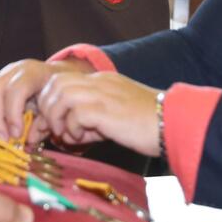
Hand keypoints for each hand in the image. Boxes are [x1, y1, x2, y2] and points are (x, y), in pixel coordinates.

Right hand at [0, 59, 92, 141]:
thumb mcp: (53, 109)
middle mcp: (12, 70)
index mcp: (31, 73)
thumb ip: (43, 124)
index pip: (16, 89)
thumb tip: (27, 140)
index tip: (16, 135)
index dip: (13, 113)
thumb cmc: (53, 97)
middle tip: (2, 141)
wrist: (50, 80)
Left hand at [37, 69, 161, 156]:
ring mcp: (103, 93)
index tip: (53, 126)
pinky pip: (75, 113)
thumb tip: (69, 133)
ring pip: (60, 93)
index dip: (51, 103)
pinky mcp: (106, 109)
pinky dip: (72, 128)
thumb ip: (91, 121)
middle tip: (54, 131)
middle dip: (48, 108)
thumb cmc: (148, 126)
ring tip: (67, 135)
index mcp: (102, 81)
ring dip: (57, 117)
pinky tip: (84, 140)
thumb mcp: (114, 118)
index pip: (63, 81)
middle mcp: (99, 82)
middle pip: (55, 83)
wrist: (173, 124)